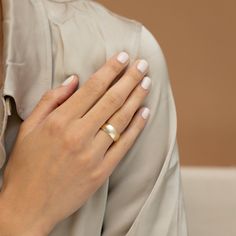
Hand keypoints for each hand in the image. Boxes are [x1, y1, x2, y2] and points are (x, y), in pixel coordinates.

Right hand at [0, 52, 150, 235]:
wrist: (28, 206)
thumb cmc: (26, 166)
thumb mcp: (29, 128)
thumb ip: (51, 100)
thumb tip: (73, 80)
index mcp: (60, 121)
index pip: (92, 87)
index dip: (110, 69)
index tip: (123, 57)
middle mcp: (79, 135)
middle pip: (111, 99)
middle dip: (130, 78)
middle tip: (142, 64)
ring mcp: (93, 154)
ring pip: (121, 119)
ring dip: (137, 98)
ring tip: (147, 82)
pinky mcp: (102, 171)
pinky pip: (124, 144)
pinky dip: (137, 126)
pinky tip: (145, 112)